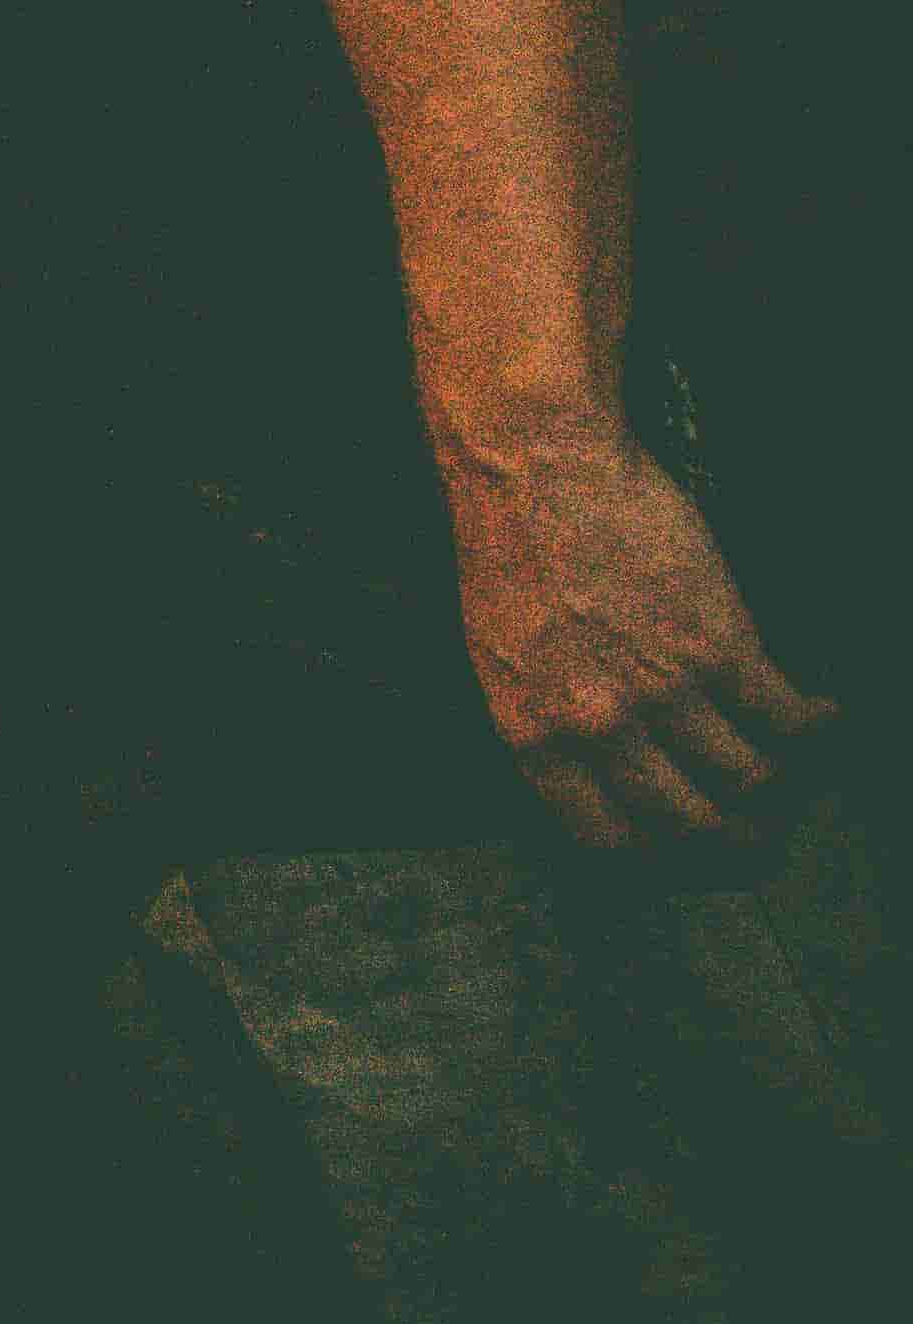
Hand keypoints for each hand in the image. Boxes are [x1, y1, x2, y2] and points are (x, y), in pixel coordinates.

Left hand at [447, 426, 829, 844]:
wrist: (538, 469)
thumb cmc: (510, 549)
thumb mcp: (498, 655)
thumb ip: (546, 719)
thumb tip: (594, 769)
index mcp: (533, 733)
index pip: (605, 838)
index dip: (655, 854)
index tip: (682, 846)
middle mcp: (599, 727)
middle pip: (688, 825)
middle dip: (733, 839)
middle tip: (759, 831)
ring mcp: (663, 690)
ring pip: (748, 780)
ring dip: (782, 785)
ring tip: (795, 771)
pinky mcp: (719, 646)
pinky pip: (786, 719)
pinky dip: (816, 727)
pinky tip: (823, 715)